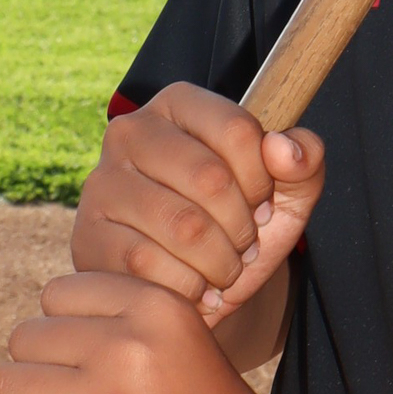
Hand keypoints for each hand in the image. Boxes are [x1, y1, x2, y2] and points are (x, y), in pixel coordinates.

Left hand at [0, 271, 300, 393]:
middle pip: (26, 337)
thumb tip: (35, 328)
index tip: (75, 364)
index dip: (60, 330)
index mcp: (157, 307)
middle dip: (33, 369)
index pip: (57, 295)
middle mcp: (132, 345)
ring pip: (7, 384)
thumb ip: (122, 324)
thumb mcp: (181, 343)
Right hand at [73, 84, 324, 325]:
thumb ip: (305, 161)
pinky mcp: (87, 235)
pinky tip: (194, 289)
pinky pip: (150, 264)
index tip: (262, 204)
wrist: (193, 288)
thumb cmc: (239, 228)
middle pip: (210, 178)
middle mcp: (131, 130)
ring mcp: (102, 182)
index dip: (263, 180)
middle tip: (244, 246)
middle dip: (243, 227)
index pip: (238, 130)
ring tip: (223, 270)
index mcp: (180, 104)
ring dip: (220, 263)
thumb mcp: (287, 194)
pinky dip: (187, 288)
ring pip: (183, 226)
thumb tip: (283, 147)